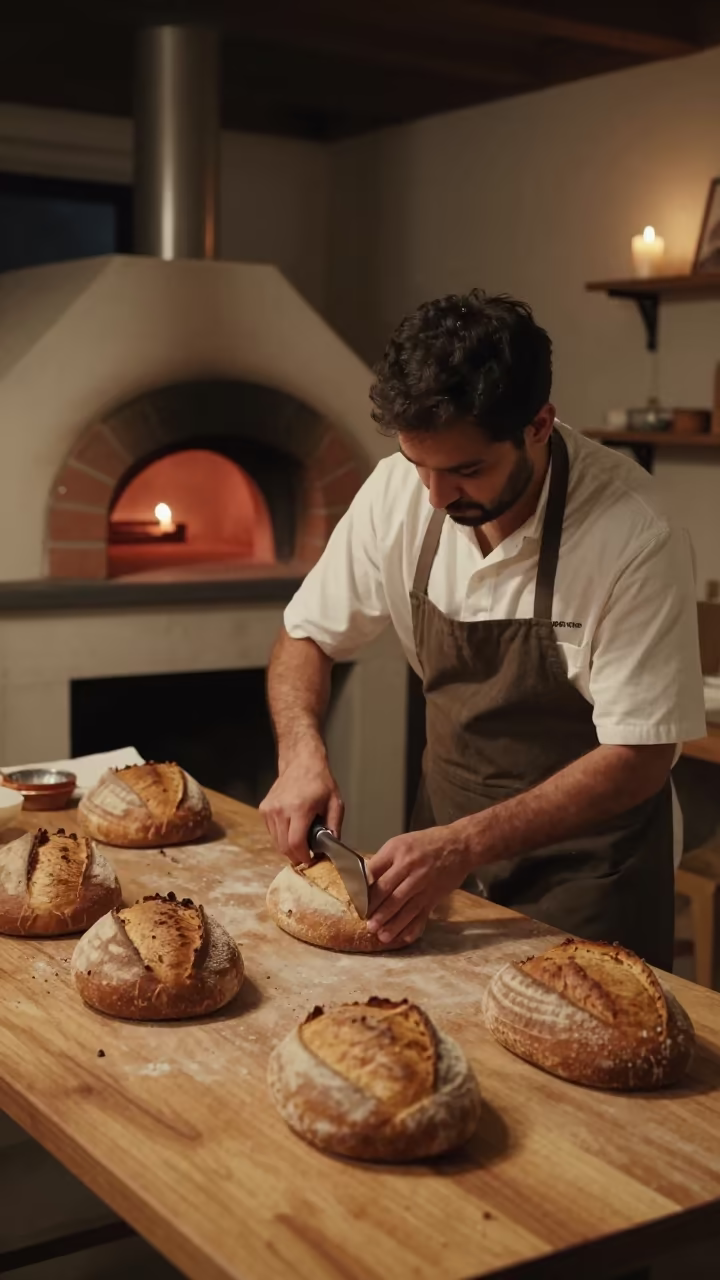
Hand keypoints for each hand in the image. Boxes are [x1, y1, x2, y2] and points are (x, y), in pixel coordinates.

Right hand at [260, 748, 343, 865]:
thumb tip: (332, 848)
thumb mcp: (335, 803)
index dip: (303, 857)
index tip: (311, 861)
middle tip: (307, 857)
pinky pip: (271, 832)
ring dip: (288, 848)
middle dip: (296, 856)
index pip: (295, 843)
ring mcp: (269, 810)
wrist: (301, 762)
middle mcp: (280, 811)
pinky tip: (292, 830)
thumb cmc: (320, 781)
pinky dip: (281, 837)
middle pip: (283, 846)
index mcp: (299, 809)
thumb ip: (334, 827)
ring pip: (275, 842)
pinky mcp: (263, 809)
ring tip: (301, 843)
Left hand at [366, 825, 470, 945]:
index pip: (376, 874)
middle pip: (390, 894)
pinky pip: (422, 915)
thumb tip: (366, 880)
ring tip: (382, 936)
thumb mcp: (400, 842)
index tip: (357, 903)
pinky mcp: (434, 897)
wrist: (460, 846)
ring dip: (393, 924)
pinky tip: (405, 937)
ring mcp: (424, 885)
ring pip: (405, 908)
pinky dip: (414, 928)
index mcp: (398, 853)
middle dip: (378, 912)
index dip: (365, 890)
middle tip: (368, 925)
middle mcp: (411, 869)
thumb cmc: (427, 843)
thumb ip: (383, 861)